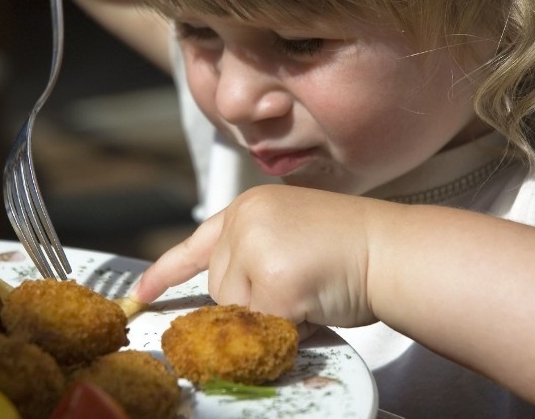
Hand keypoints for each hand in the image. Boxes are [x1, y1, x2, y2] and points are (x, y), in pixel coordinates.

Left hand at [133, 185, 378, 329]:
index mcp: (248, 208)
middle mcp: (244, 221)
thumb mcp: (289, 235)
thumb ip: (254, 256)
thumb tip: (228, 302)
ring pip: (239, 310)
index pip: (196, 243)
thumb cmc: (351, 245)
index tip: (142, 292)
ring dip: (272, 312)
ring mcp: (256, 249)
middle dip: (254, 298)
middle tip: (301, 280)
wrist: (392, 248)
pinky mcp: (272, 282)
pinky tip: (316, 300)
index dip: (166, 271)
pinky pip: (265, 326)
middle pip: (219, 288)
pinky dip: (290, 325)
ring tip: (311, 286)